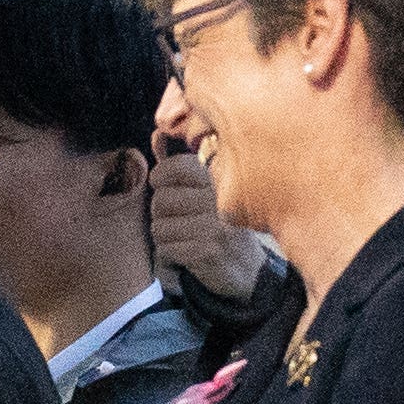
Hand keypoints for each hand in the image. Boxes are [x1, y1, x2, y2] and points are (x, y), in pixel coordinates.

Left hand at [143, 142, 266, 296]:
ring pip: (159, 226)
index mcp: (217, 179)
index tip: (166, 187)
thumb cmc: (220, 224)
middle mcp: (217, 199)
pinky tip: (188, 252)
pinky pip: (166, 248)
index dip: (160, 179)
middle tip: (180, 220)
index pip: (174, 168)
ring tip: (185, 237)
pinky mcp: (208, 251)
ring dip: (165, 236)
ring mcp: (214, 226)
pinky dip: (170, 254)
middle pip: (161, 200)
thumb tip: (156, 134)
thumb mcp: (206, 190)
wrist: (248, 270)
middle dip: (162, 213)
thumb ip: (178, 164)